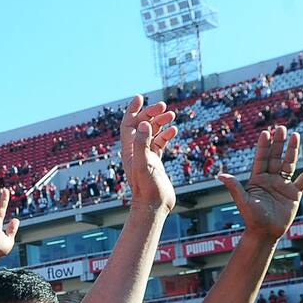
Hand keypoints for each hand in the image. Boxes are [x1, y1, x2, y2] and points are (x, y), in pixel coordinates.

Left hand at [119, 95, 176, 212]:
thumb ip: (142, 142)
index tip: (141, 97)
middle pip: (142, 125)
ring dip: (160, 122)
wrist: (154, 205)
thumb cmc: (147, 187)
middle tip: (164, 107)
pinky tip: (174, 130)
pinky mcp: (156, 162)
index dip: (133, 109)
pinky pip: (160, 144)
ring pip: (152, 133)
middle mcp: (136, 151)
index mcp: (129, 149)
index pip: (128, 123)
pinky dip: (166, 135)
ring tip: (171, 115)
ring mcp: (146, 156)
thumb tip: (145, 123)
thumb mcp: (144, 163)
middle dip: (151, 114)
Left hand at [219, 126, 302, 241]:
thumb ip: (234, 187)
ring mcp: (283, 185)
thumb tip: (220, 176)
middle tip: (281, 128)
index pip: (261, 159)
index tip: (266, 133)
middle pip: (275, 157)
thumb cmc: (252, 219)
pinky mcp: (294, 194)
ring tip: (295, 135)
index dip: (264, 146)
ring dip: (292, 151)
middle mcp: (271, 179)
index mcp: (257, 179)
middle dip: (278, 143)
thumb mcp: (242, 201)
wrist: (265, 233)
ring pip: (289, 164)